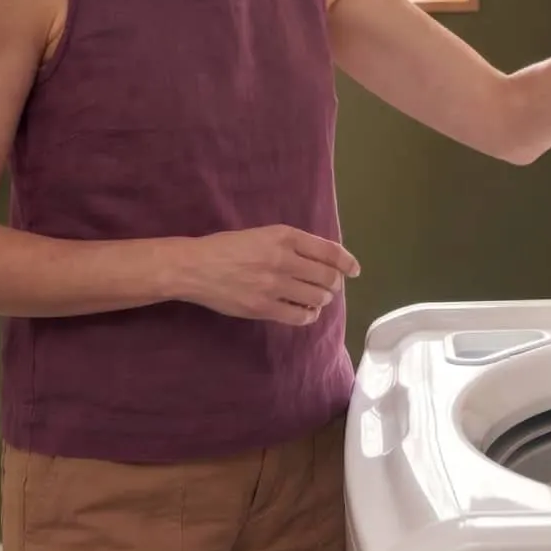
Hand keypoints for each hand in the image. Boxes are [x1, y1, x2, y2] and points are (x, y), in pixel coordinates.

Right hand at [173, 225, 361, 324]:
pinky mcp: (263, 307)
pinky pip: (299, 316)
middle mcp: (283, 259)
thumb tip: (324, 260)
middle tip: (329, 287)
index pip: (329, 250)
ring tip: (316, 298)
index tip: (355, 270)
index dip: (347, 262)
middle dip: (334, 284)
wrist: (195, 267)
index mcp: (284, 236)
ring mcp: (274, 285)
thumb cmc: (228, 247)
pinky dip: (309, 315)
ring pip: (317, 297)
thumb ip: (292, 244)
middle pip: (327, 277)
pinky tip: (306, 312)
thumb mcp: (263, 234)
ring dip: (322, 300)